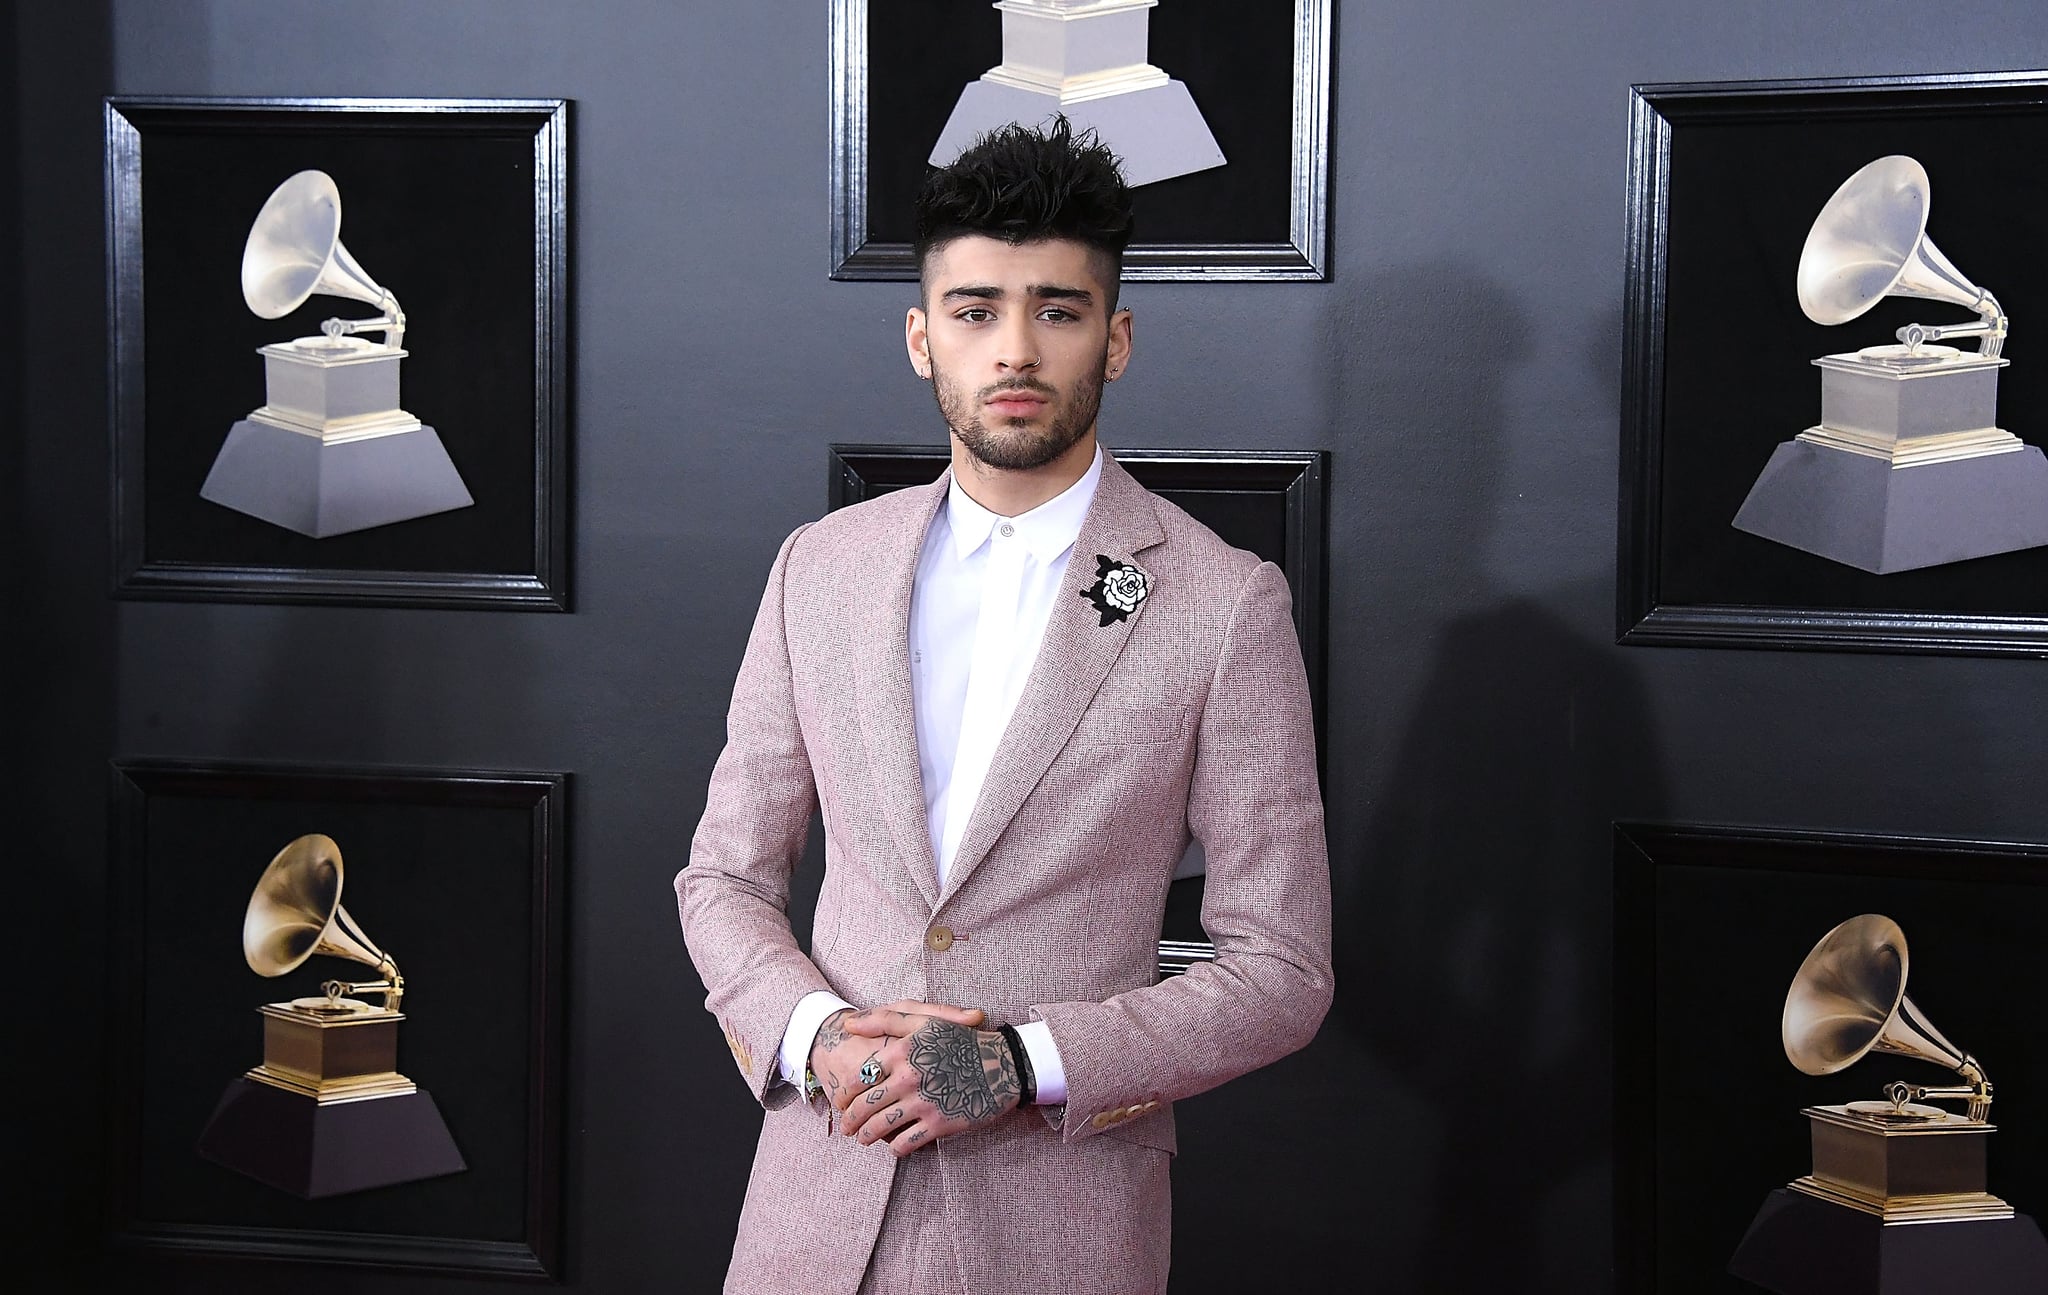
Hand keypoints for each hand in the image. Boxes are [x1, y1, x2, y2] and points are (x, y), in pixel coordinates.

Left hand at [837, 1010, 1021, 1156]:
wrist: (1002, 1064)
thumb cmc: (961, 1041)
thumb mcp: (924, 1021)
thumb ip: (885, 1020)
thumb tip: (848, 1024)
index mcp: (901, 1051)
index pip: (860, 1077)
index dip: (846, 1093)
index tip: (842, 1102)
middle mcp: (908, 1077)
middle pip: (865, 1105)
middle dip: (850, 1120)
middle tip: (846, 1127)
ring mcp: (923, 1102)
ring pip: (880, 1126)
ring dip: (866, 1136)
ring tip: (862, 1138)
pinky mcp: (939, 1124)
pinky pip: (906, 1143)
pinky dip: (895, 1148)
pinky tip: (894, 1147)